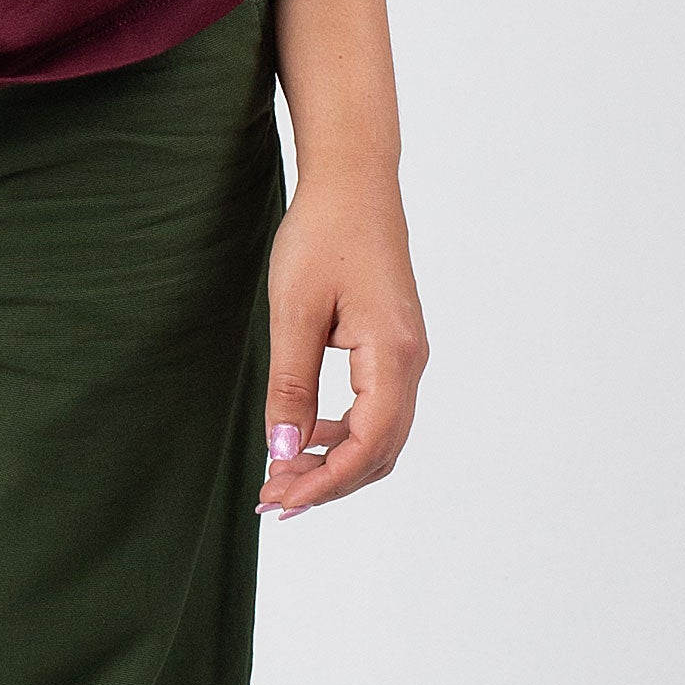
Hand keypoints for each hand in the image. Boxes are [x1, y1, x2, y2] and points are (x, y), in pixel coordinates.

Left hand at [258, 171, 428, 518]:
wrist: (353, 185)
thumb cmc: (323, 236)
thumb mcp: (294, 312)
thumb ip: (290, 386)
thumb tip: (284, 453)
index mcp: (392, 355)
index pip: (368, 446)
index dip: (324, 481)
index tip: (278, 499)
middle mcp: (411, 362)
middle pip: (380, 451)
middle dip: (328, 482)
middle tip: (273, 499)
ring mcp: (408, 357)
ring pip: (382, 436)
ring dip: (336, 462)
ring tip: (284, 474)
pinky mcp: (395, 349)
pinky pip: (378, 411)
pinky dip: (345, 434)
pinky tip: (307, 433)